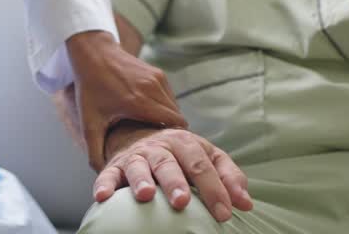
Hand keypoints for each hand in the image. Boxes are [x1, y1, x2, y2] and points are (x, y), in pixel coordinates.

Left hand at [65, 31, 186, 168]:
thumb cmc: (90, 88)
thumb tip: (103, 174)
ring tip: (155, 131)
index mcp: (139, 103)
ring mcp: (158, 79)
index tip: (166, 153)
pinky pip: (170, 96)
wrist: (93, 53)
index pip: (174, 126)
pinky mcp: (159, 73)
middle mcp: (153, 89)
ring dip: (169, 120)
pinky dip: (165, 107)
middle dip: (172, 134)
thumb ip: (95, 151)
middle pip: (177, 119)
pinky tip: (151, 115)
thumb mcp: (89, 123)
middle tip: (162, 147)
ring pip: (175, 107)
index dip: (172, 141)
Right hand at [93, 123, 252, 221]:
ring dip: (141, 180)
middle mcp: (160, 147)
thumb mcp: (207, 157)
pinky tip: (102, 196)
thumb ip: (228, 177)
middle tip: (182, 201)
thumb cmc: (181, 154)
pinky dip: (104, 184)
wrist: (140, 134)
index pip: (202, 165)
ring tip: (145, 196)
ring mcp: (136, 156)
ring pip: (139, 166)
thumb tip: (246, 204)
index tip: (224, 213)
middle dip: (175, 182)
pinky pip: (108, 174)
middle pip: (169, 163)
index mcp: (186, 143)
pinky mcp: (115, 166)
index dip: (214, 189)